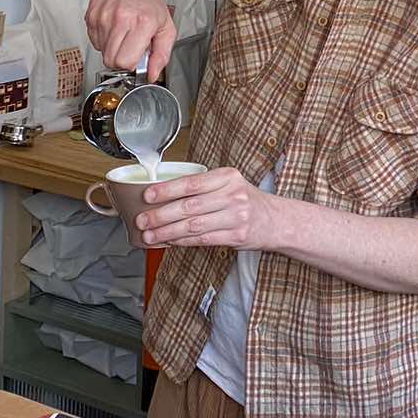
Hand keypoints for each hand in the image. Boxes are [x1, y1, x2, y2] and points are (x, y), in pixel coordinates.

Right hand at [85, 0, 174, 79]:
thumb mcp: (165, 25)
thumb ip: (162, 53)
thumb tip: (152, 74)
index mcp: (142, 22)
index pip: (125, 61)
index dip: (131, 65)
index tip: (137, 58)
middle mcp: (121, 19)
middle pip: (111, 61)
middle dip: (121, 60)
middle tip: (130, 47)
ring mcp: (103, 18)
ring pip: (102, 52)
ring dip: (113, 49)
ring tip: (124, 33)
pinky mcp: (91, 17)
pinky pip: (94, 42)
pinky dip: (104, 39)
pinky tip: (114, 27)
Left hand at [137, 166, 283, 249]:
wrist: (275, 220)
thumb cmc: (246, 201)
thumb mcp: (229, 185)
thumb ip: (202, 188)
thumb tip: (164, 197)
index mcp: (228, 176)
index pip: (192, 183)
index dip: (167, 190)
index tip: (147, 196)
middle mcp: (233, 195)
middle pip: (189, 206)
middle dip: (161, 215)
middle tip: (142, 220)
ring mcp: (236, 216)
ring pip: (193, 225)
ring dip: (167, 232)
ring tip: (150, 235)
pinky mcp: (236, 236)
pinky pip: (202, 239)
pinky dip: (182, 241)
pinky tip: (170, 241)